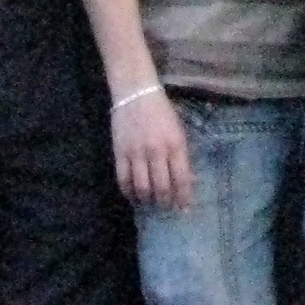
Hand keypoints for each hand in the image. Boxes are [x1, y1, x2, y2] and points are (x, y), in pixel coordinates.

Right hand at [111, 84, 194, 211]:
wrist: (136, 94)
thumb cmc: (162, 113)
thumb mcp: (179, 132)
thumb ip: (181, 156)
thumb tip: (184, 181)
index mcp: (176, 145)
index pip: (182, 179)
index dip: (183, 198)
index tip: (184, 210)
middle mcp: (157, 151)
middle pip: (161, 188)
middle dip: (165, 203)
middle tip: (166, 208)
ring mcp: (137, 153)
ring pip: (142, 187)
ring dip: (147, 200)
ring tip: (150, 204)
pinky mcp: (120, 152)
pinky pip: (123, 179)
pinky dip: (128, 192)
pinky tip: (133, 196)